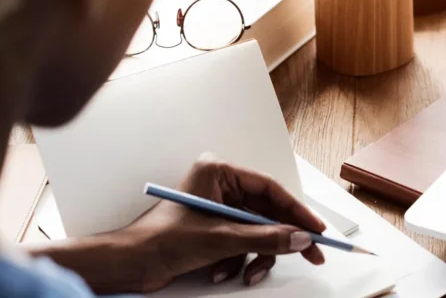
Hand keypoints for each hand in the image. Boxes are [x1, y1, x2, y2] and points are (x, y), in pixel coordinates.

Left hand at [119, 154, 326, 290]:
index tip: (316, 229)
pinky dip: (238, 261)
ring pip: (257, 232)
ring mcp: (217, 208)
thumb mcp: (221, 239)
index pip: (270, 189)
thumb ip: (265, 238)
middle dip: (281, 238)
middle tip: (310, 253)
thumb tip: (300, 238)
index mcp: (219, 172)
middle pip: (267, 212)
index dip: (297, 211)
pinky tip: (222, 273)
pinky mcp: (213, 229)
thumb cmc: (161, 240)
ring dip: (254, 256)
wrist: (129, 264)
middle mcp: (220, 186)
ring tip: (247, 274)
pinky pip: (242, 243)